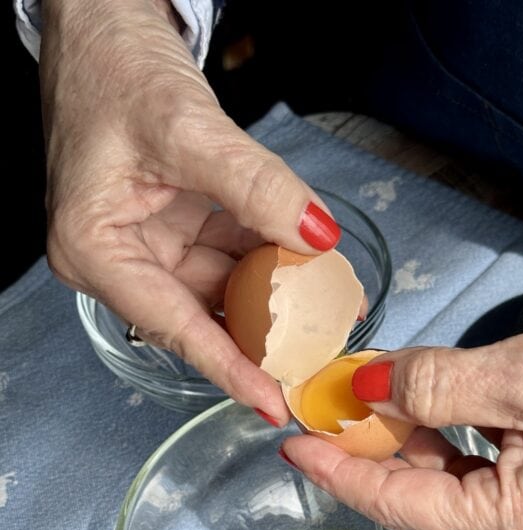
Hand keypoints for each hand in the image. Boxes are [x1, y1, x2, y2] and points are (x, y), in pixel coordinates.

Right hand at [40, 0, 338, 422]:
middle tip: (321, 359)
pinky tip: (312, 266)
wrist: (105, 20)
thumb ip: (253, 185)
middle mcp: (121, 258)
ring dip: (278, 298)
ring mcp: (152, 243)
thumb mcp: (185, 127)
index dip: (228, 367)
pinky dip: (272, 259)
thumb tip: (316, 235)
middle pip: (202, 314)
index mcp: (95, 249)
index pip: (173, 324)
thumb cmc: (113, 66)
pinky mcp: (179, 225)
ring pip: (224, 287)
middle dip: (266, 335)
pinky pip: (232, 254)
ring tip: (332, 313)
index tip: (271, 403)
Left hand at [282, 312, 522, 529]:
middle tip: (321, 420)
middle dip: (368, 462)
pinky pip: (484, 488)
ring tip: (361, 413)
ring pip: (451, 499)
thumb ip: (441, 387)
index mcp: (520, 527)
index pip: (403, 505)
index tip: (293, 443)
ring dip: (406, 455)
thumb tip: (369, 390)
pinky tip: (424, 418)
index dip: (342, 472)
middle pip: (423, 510)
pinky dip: (447, 454)